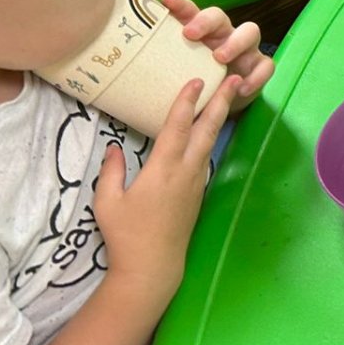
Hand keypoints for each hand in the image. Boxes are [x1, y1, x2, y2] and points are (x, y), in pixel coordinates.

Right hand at [94, 74, 237, 301]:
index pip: (178, 126)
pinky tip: (210, 131)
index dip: (187, 100)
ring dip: (219, 117)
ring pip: (210, 142)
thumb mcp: (107, 201)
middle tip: (236, 78)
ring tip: (227, 97)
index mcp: (163, 169)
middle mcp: (186, 171)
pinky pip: (207, 157)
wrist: (153, 266)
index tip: (197, 79)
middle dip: (220, 101)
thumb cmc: (126, 234)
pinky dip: (211, 138)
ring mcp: (196, 182)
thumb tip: (114, 148)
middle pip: (206, 129)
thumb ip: (111, 171)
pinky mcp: (198, 193)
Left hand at [159, 0, 274, 111]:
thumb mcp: (175, 71)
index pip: (192, 11)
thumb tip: (119, 58)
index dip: (181, 4)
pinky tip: (242, 88)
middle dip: (206, 21)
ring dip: (235, 42)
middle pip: (220, 15)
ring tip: (220, 57)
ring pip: (250, 31)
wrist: (218, 107)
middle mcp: (223, 35)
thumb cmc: (194, 82)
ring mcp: (245, 50)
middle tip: (191, 34)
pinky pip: (265, 66)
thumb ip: (158, 62)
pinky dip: (256, 76)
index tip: (165, 1)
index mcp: (200, 33)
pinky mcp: (258, 67)